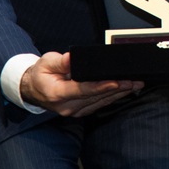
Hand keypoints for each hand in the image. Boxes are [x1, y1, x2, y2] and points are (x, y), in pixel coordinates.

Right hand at [20, 51, 140, 116]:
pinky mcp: (80, 111)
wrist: (32, 89)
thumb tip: (73, 58)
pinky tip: (124, 91)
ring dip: (119, 93)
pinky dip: (112, 97)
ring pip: (100, 102)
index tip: (116, 82)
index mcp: (57, 94)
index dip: (100, 86)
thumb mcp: (46, 62)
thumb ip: (61, 61)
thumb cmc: (40, 74)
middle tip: (134, 81)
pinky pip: (98, 104)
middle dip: (117, 89)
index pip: (82, 90)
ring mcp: (74, 111)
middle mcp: (67, 106)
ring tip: (135, 84)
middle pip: (96, 97)